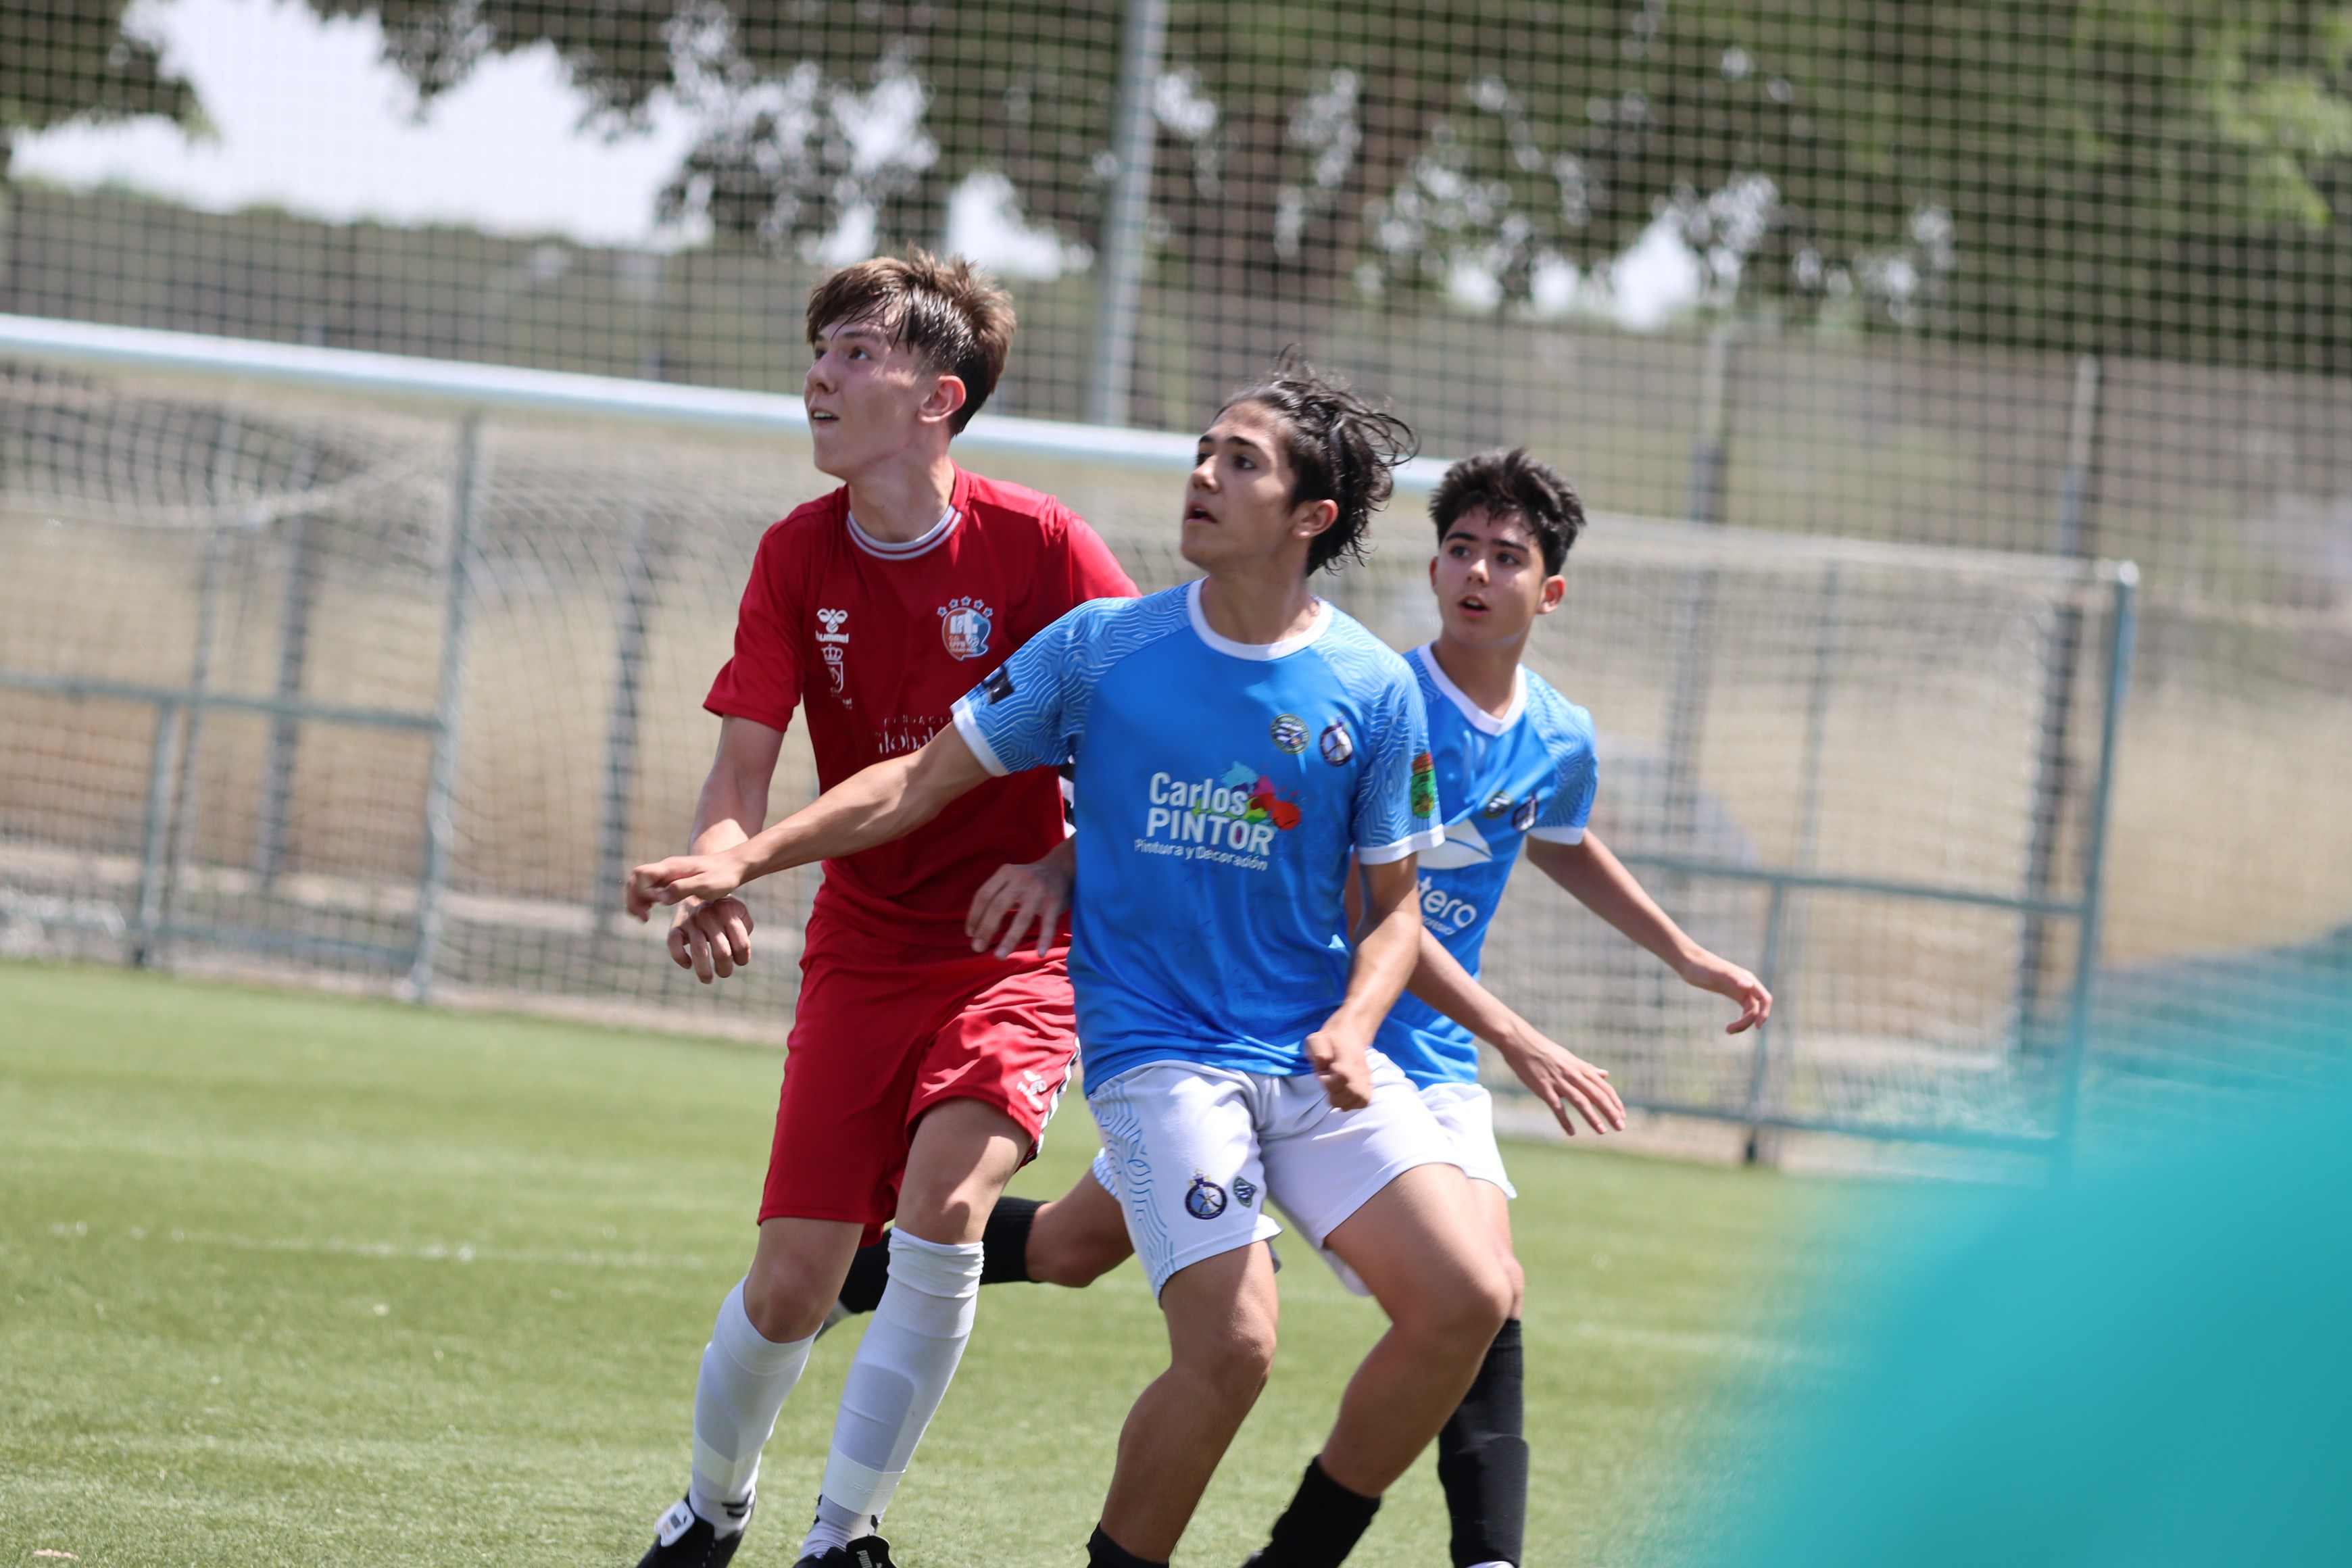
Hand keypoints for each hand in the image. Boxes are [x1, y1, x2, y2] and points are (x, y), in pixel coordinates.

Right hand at [626, 850, 748, 920]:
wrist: (733, 867)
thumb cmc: (722, 876)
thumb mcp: (706, 885)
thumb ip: (683, 889)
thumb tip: (661, 899)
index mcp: (672, 867)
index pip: (642, 875)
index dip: (643, 892)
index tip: (657, 906)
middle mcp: (666, 868)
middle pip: (636, 879)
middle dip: (634, 898)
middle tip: (643, 918)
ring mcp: (667, 873)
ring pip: (640, 883)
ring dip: (637, 899)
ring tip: (643, 917)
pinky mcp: (671, 879)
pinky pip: (649, 887)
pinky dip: (644, 899)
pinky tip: (649, 911)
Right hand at [667, 895, 754, 983]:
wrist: (696, 889)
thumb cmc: (722, 907)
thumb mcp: (738, 911)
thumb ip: (744, 927)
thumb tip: (741, 951)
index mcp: (728, 912)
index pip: (741, 945)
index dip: (742, 959)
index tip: (739, 962)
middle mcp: (709, 916)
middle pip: (722, 952)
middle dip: (725, 969)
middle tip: (724, 973)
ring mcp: (692, 921)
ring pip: (700, 952)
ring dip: (704, 972)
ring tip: (708, 980)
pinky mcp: (676, 926)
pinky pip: (674, 944)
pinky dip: (680, 958)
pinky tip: (688, 965)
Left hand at [966, 850, 1073, 958]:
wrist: (1062, 867)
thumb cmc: (1029, 880)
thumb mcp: (1010, 879)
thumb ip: (995, 897)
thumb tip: (974, 931)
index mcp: (1006, 872)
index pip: (984, 895)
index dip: (974, 916)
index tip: (970, 934)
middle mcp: (1021, 879)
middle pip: (998, 906)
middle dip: (986, 929)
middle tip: (977, 948)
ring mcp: (1039, 891)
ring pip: (1022, 919)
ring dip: (1009, 940)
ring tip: (999, 956)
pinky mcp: (1054, 902)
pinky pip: (1048, 924)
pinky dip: (1044, 940)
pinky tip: (1039, 954)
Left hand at [1304, 1026, 1373, 1110]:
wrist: (1349, 1033)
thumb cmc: (1328, 1039)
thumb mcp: (1316, 1039)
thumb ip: (1318, 1051)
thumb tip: (1324, 1064)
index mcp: (1347, 1055)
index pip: (1344, 1076)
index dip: (1330, 1083)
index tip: (1322, 1077)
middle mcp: (1360, 1067)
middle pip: (1353, 1091)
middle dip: (1335, 1095)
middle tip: (1327, 1086)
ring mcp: (1366, 1076)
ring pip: (1360, 1098)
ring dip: (1343, 1102)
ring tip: (1334, 1093)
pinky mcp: (1368, 1082)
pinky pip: (1365, 1100)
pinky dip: (1353, 1104)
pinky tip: (1343, 1097)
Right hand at [1498, 1031, 1625, 1135]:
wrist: (1520, 1042)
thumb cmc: (1546, 1051)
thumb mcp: (1570, 1058)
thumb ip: (1588, 1069)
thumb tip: (1605, 1074)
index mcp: (1581, 1068)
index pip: (1604, 1087)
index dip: (1615, 1102)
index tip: (1622, 1115)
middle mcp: (1573, 1075)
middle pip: (1597, 1095)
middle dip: (1610, 1112)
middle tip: (1620, 1127)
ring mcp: (1558, 1081)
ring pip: (1580, 1101)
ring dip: (1592, 1117)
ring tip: (1602, 1131)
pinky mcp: (1543, 1088)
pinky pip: (1556, 1107)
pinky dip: (1564, 1120)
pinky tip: (1571, 1132)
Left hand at [1681, 952, 1771, 1032]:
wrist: (1689, 962)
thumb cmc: (1703, 967)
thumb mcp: (1718, 974)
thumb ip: (1734, 978)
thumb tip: (1748, 986)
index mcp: (1747, 979)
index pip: (1764, 998)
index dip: (1764, 1013)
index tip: (1757, 1027)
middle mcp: (1746, 985)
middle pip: (1757, 1008)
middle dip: (1747, 1021)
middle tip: (1729, 1030)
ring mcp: (1739, 989)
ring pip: (1750, 1011)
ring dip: (1743, 1023)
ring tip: (1727, 1030)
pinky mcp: (1731, 992)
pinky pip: (1743, 1008)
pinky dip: (1740, 1019)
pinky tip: (1729, 1026)